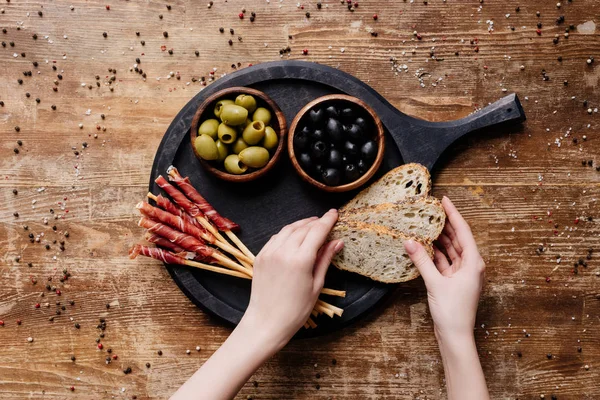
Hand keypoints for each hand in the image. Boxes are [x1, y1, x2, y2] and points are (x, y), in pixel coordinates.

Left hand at [171, 210, 342, 399]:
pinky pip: (275, 238)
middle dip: (315, 222)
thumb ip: (325, 259)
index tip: (334, 213)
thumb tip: (337, 241)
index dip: (327, 220)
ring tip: (311, 225)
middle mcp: (283, 251)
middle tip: (325, 220)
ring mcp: (269, 253)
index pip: (317, 231)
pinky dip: (287, 233)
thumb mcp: (316, 285)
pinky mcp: (260, 256)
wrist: (266, 322)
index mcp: (300, 260)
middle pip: (303, 228)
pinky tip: (294, 235)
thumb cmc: (296, 310)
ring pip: (288, 229)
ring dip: (301, 224)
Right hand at [404, 196, 484, 342]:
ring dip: (438, 239)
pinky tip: (423, 246)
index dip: (453, 214)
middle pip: (457, 238)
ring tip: (425, 224)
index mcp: (474, 262)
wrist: (455, 336)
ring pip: (450, 250)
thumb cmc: (452, 311)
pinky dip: (434, 254)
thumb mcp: (435, 282)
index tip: (444, 200)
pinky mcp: (453, 281)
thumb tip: (409, 241)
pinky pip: (444, 261)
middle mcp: (471, 266)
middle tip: (431, 210)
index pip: (463, 231)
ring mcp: (462, 274)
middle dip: (445, 224)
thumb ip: (422, 260)